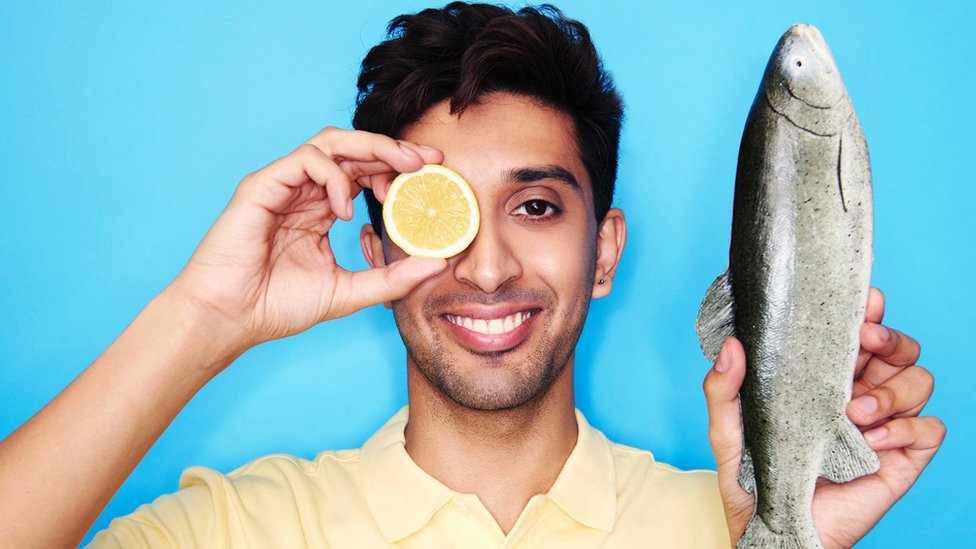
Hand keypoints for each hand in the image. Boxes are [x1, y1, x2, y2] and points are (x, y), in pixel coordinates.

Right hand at [171, 127, 447, 352]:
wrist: (229, 318)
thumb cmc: (277, 305)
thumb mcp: (349, 292)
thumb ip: (392, 278)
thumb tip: (439, 264)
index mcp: (321, 209)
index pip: (364, 172)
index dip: (397, 167)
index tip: (432, 174)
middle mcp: (304, 191)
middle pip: (353, 149)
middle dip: (393, 149)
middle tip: (428, 160)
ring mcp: (282, 185)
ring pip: (331, 143)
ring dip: (370, 149)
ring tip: (398, 170)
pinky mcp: (262, 186)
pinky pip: (306, 161)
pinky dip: (334, 177)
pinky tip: (345, 209)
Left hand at [703, 287, 945, 546]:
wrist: (770, 532)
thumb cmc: (751, 480)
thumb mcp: (728, 431)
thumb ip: (723, 389)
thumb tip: (733, 346)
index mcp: (824, 378)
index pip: (857, 333)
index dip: (868, 312)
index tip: (863, 303)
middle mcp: (859, 394)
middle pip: (898, 348)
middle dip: (890, 337)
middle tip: (866, 341)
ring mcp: (883, 426)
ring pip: (919, 380)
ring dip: (892, 388)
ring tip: (854, 411)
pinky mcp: (900, 459)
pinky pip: (928, 428)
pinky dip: (906, 427)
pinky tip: (872, 440)